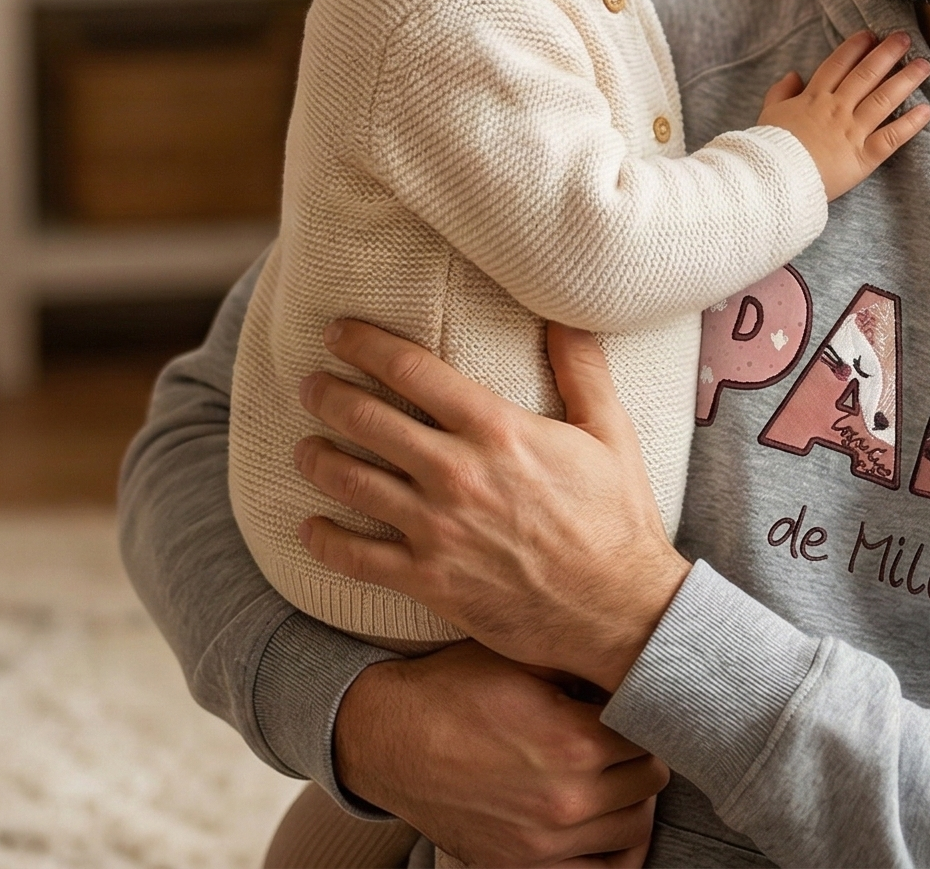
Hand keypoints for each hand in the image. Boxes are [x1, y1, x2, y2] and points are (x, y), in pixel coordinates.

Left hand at [295, 320, 689, 692]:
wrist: (623, 613)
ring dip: (318, 459)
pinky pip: (358, 558)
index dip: (365, 344)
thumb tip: (566, 315)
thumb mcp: (610, 433)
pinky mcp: (431, 581)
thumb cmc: (618, 520)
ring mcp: (439, 529)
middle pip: (368, 418)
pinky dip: (325, 540)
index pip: (412, 370)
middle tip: (310, 386)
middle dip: (329, 395)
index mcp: (497, 430)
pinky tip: (309, 527)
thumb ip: (582, 370)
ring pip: (353, 481)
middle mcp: (458, 473)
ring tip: (305, 448)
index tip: (338, 333)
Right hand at [334, 641, 668, 866]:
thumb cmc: (448, 691)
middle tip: (618, 741)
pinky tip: (601, 826)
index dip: (640, 716)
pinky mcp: (522, 866)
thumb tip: (631, 666)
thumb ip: (580, 667)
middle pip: (649, 783)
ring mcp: (546, 841)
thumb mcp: (517, 659)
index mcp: (572, 741)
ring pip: (634, 830)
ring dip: (630, 802)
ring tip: (610, 779)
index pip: (649, 735)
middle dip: (638, 757)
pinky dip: (611, 852)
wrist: (385, 737)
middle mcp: (566, 799)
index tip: (626, 710)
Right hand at [755, 29, 929, 198]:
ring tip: (924, 65)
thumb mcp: (768, 114)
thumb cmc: (768, 150)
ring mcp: (852, 131)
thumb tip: (793, 75)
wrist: (773, 180)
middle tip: (904, 38)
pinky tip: (926, 110)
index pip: (837, 65)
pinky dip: (911, 124)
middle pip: (865, 75)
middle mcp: (836, 109)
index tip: (870, 35)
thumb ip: (780, 92)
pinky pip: (892, 137)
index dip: (855, 47)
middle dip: (886, 54)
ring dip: (906, 80)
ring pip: (884, 100)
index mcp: (812, 98)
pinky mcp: (863, 156)